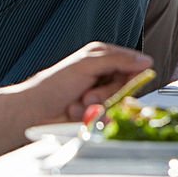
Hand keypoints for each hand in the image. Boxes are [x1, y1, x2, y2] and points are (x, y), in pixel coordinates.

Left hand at [16, 43, 152, 123]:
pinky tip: (78, 114)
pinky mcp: (98, 113)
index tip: (122, 81)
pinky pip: (109, 117)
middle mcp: (106, 75)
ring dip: (98, 107)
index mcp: (105, 58)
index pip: (135, 64)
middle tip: (88, 94)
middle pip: (128, 86)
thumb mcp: (86, 65)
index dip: (132, 74)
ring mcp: (102, 95)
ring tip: (78, 104)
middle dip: (108, 94)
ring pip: (119, 103)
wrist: (32, 113)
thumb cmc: (52, 85)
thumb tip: (145, 61)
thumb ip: (117, 60)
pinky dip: (93, 118)